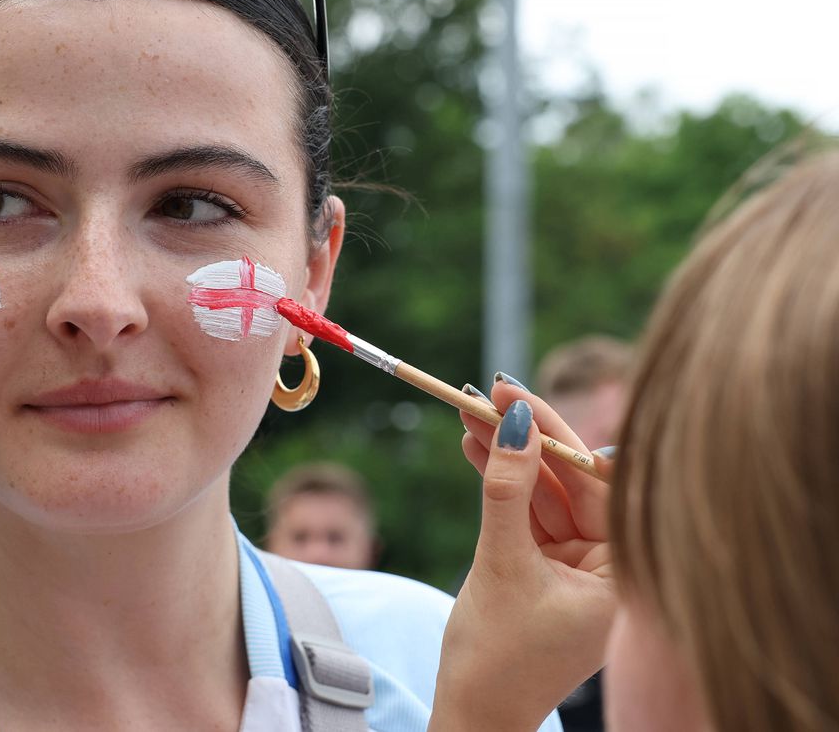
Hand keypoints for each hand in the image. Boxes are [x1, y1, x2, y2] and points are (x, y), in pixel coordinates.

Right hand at [429, 380, 615, 731]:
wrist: (474, 714)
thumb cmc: (497, 658)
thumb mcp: (501, 564)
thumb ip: (506, 490)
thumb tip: (513, 423)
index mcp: (625, 576)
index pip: (598, 482)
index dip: (557, 433)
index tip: (516, 396)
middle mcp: (611, 567)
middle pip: (570, 481)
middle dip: (525, 438)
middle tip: (486, 395)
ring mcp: (579, 567)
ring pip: (545, 492)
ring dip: (506, 454)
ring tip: (468, 413)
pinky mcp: (549, 568)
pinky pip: (528, 512)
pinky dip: (501, 483)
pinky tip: (474, 448)